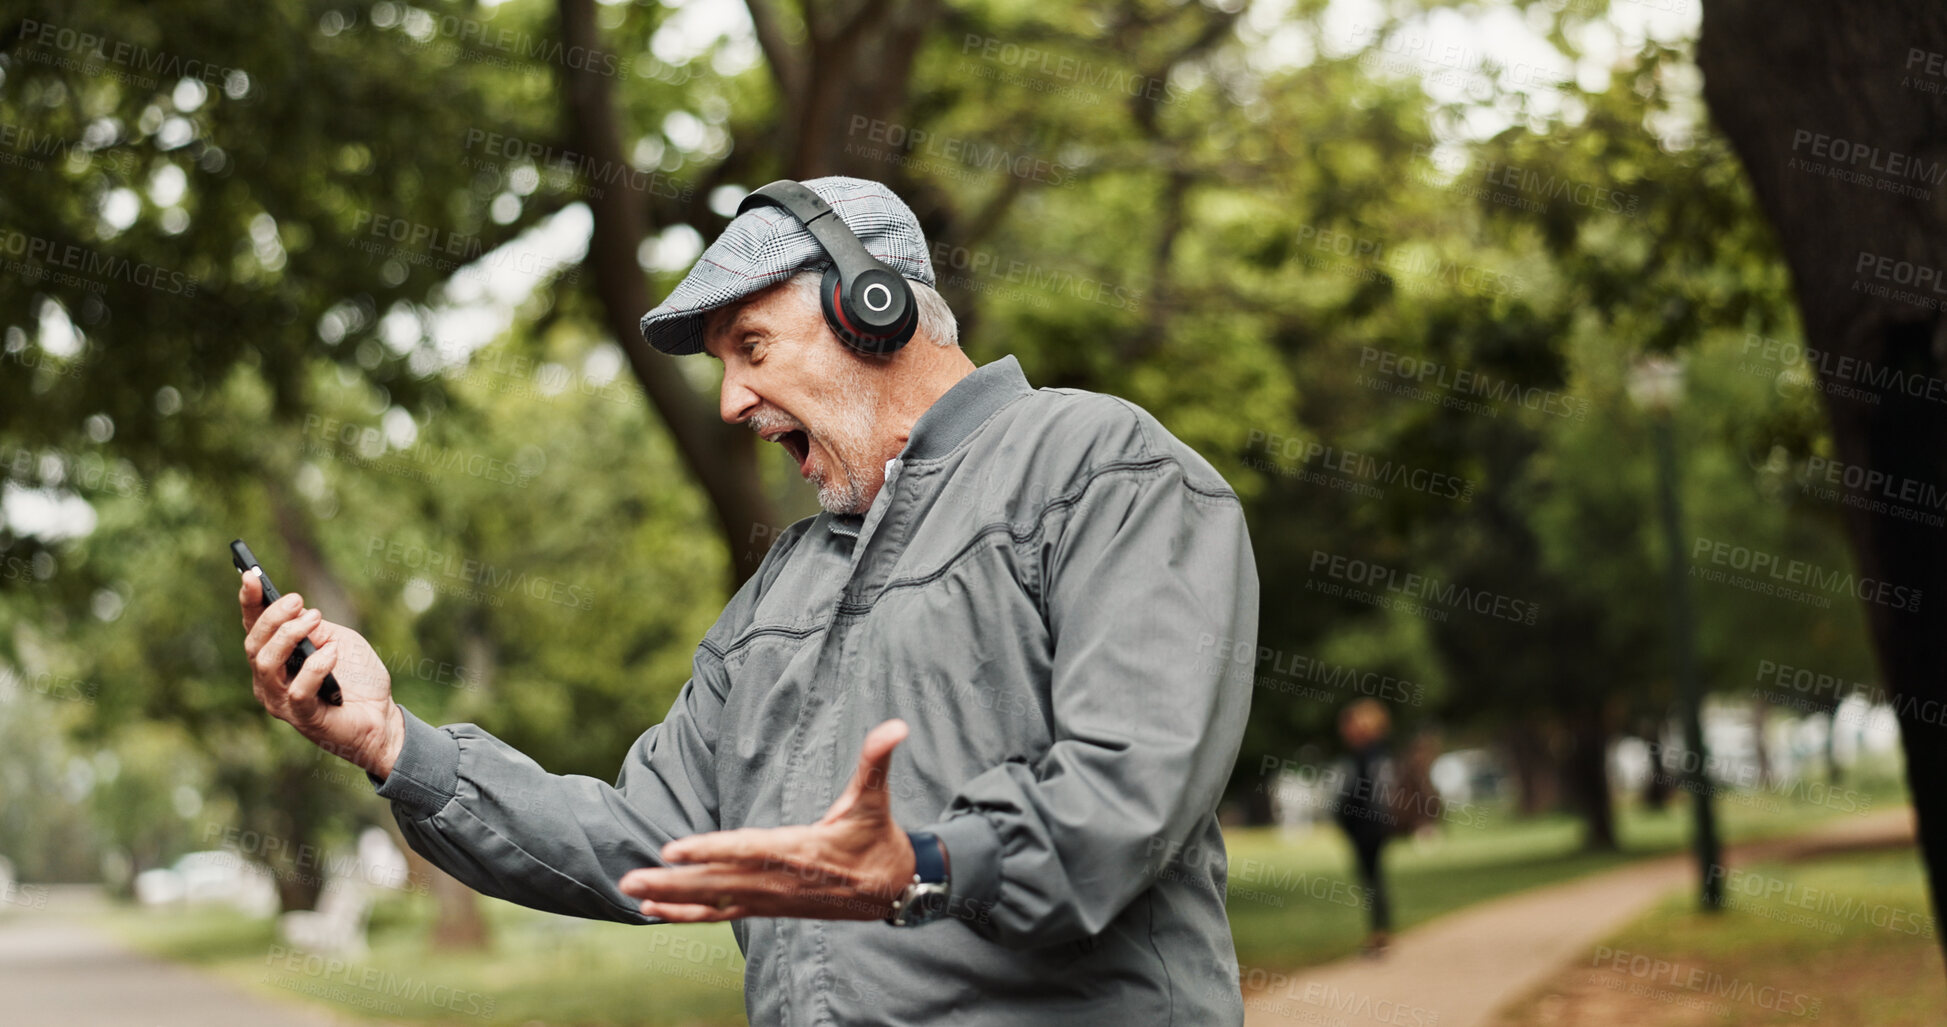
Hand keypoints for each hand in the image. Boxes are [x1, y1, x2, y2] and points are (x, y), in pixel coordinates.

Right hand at [239, 569, 403, 777]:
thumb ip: (317, 629)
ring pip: (267, 664)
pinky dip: (316, 666)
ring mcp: (282, 701)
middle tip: (299, 601)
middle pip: (255, 645)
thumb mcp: (339, 640)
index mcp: (277, 658)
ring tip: (316, 619)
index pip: (254, 628)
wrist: (382, 717)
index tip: (251, 576)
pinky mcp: (303, 717)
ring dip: (289, 636)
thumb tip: (299, 615)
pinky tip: (333, 653)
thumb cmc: (358, 679)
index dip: (249, 602)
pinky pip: (299, 689)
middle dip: (274, 618)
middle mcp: (270, 681)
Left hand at [619, 719, 917, 922]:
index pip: (747, 850)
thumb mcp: (876, 799)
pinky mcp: (768, 908)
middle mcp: (779, 879)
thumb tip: (895, 726)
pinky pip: (721, 914)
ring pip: (714, 900)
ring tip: (632, 893)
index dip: (709, 851)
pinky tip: (657, 912)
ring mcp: (771, 898)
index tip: (673, 851)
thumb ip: (877, 760)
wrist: (895, 891)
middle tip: (630, 877)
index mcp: (799, 850)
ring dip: (672, 898)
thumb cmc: (879, 840)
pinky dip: (689, 914)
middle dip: (673, 881)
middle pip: (718, 882)